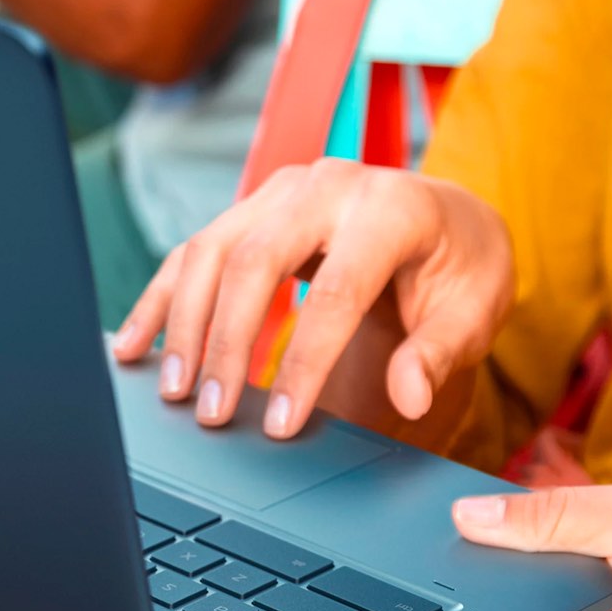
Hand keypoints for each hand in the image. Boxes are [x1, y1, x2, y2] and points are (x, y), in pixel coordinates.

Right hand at [110, 159, 512, 440]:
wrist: (444, 220)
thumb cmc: (459, 268)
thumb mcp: (475, 309)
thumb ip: (439, 351)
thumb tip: (409, 396)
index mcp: (391, 208)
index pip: (335, 291)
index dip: (304, 364)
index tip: (280, 425)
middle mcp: (328, 185)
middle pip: (254, 261)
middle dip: (225, 342)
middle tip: (211, 412)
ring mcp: (282, 192)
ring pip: (210, 251)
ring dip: (184, 325)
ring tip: (174, 390)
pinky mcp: (252, 210)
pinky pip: (193, 252)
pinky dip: (162, 301)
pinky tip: (136, 346)